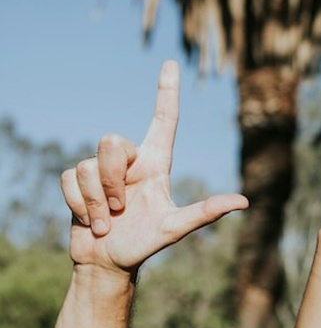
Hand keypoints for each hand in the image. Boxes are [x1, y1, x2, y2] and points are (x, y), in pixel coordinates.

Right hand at [60, 61, 248, 277]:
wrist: (108, 263)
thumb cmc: (145, 243)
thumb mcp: (175, 227)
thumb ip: (205, 212)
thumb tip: (244, 201)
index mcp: (156, 163)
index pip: (163, 119)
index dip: (166, 91)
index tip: (170, 64)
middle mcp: (130, 161)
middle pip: (111, 141)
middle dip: (111, 179)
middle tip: (120, 209)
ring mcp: (102, 170)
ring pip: (89, 165)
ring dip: (96, 200)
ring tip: (108, 220)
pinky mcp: (77, 181)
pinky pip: (70, 178)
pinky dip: (79, 205)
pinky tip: (89, 220)